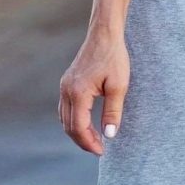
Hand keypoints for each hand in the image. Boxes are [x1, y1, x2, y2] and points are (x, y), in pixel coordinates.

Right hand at [58, 26, 129, 154]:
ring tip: (94, 139)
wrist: (104, 33)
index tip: (102, 151)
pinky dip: (74, 119)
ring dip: (77, 131)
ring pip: (64, 118)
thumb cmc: (114, 57)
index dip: (89, 143)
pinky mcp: (67, 81)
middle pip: (68, 126)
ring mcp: (64, 86)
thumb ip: (113, 112)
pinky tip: (86, 122)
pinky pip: (65, 108)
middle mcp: (66, 90)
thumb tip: (109, 135)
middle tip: (99, 148)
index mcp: (78, 93)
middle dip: (82, 140)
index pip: (78, 128)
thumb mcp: (119, 85)